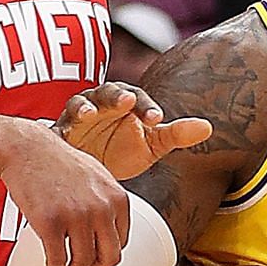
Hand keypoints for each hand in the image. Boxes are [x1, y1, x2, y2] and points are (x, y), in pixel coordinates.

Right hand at [0, 123, 131, 265]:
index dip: (105, 258)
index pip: (121, 244)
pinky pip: (58, 259)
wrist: (26, 148)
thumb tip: (110, 239)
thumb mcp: (97, 178)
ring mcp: (77, 216)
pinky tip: (51, 262)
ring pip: (83, 264)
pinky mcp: (50, 222)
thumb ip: (108, 205)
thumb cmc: (57, 162)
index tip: (93, 261)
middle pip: (108, 259)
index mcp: (117, 199)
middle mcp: (102, 208)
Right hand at [56, 82, 212, 183]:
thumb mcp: (150, 146)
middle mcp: (100, 104)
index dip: (146, 107)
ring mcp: (77, 118)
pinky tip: (66, 136)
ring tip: (89, 114)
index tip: (157, 120)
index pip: (136, 98)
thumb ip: (176, 135)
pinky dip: (62, 129)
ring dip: (84, 107)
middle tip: (126, 102)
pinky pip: (58, 128)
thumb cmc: (120, 151)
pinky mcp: (60, 134)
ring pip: (79, 103)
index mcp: (123, 104)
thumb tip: (208, 126)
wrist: (88, 173)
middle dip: (116, 97)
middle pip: (108, 92)